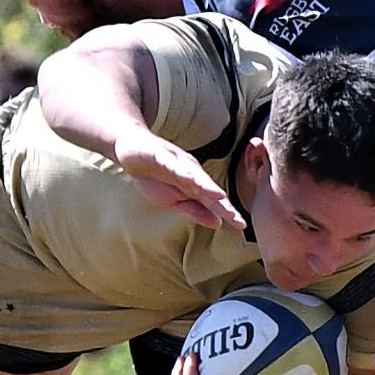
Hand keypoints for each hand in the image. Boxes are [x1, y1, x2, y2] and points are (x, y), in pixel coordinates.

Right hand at [113, 130, 244, 229]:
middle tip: (236, 217)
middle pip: (209, 190)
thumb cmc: (156, 177)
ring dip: (207, 186)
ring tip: (220, 196)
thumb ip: (195, 210)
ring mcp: (176, 164)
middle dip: (222, 203)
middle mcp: (191, 174)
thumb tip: (217, 223)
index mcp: (195, 186)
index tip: (241, 226)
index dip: (226, 212)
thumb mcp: (174, 201)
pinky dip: (179, 170)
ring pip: (194, 176)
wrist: (133, 149)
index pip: (213, 201)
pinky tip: (187, 178)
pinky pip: (170, 164)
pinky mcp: (160, 156)